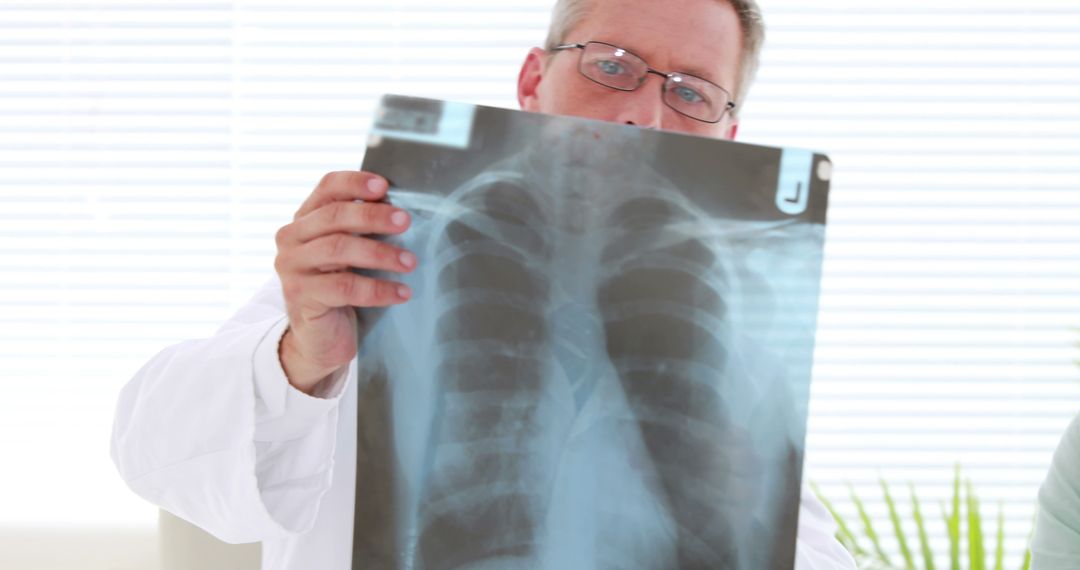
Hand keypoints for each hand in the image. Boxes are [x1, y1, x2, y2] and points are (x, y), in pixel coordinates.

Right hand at [273, 171, 416, 394]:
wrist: (319, 339)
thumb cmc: (340, 289)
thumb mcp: (348, 254)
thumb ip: (361, 230)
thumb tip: (403, 209)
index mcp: (304, 220)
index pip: (326, 188)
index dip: (355, 182)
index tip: (385, 186)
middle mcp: (291, 239)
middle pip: (334, 217)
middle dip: (373, 216)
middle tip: (406, 221)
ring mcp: (292, 268)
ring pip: (339, 250)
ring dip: (380, 253)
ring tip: (410, 262)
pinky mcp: (300, 296)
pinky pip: (344, 288)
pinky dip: (378, 289)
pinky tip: (402, 292)